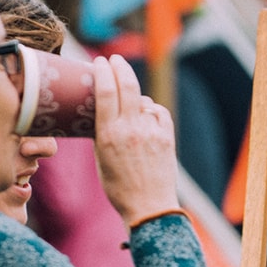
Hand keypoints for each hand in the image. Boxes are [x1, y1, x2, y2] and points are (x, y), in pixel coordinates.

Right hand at [90, 55, 178, 222]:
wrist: (149, 207)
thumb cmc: (118, 187)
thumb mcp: (100, 159)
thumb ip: (101, 133)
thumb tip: (101, 110)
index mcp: (109, 135)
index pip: (106, 91)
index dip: (103, 71)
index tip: (100, 61)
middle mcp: (131, 129)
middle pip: (127, 85)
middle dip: (120, 67)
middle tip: (114, 59)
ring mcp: (151, 132)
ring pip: (143, 100)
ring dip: (134, 94)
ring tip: (127, 98)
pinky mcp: (167, 136)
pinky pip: (158, 112)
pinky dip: (150, 110)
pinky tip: (145, 115)